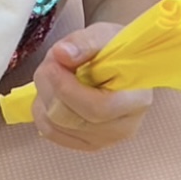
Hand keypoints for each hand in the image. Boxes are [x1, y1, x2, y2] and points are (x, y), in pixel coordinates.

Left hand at [31, 23, 151, 151]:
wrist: (122, 67)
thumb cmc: (118, 51)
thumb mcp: (106, 35)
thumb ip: (85, 42)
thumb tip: (61, 54)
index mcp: (137, 101)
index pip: (99, 108)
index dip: (68, 89)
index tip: (53, 64)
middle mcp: (123, 128)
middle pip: (72, 118)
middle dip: (51, 87)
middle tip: (50, 61)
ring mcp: (104, 140)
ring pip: (56, 125)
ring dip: (44, 95)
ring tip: (54, 73)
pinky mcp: (86, 144)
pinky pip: (51, 132)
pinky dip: (43, 110)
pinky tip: (52, 92)